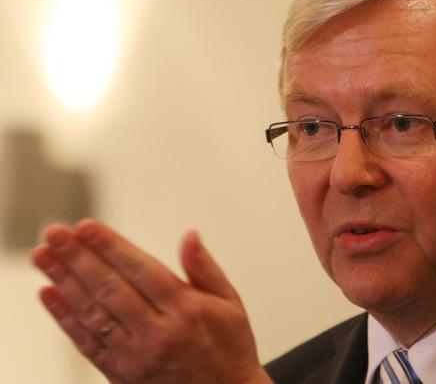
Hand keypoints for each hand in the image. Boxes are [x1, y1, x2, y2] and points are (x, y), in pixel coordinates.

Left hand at [31, 219, 272, 383]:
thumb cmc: (230, 348)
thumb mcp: (230, 303)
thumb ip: (205, 268)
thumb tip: (189, 236)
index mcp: (186, 310)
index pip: (140, 269)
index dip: (111, 246)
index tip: (87, 227)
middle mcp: (158, 332)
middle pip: (110, 287)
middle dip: (78, 256)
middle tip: (55, 233)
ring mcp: (136, 356)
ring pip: (92, 312)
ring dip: (64, 281)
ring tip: (43, 256)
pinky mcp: (121, 374)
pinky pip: (86, 344)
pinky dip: (65, 318)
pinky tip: (50, 294)